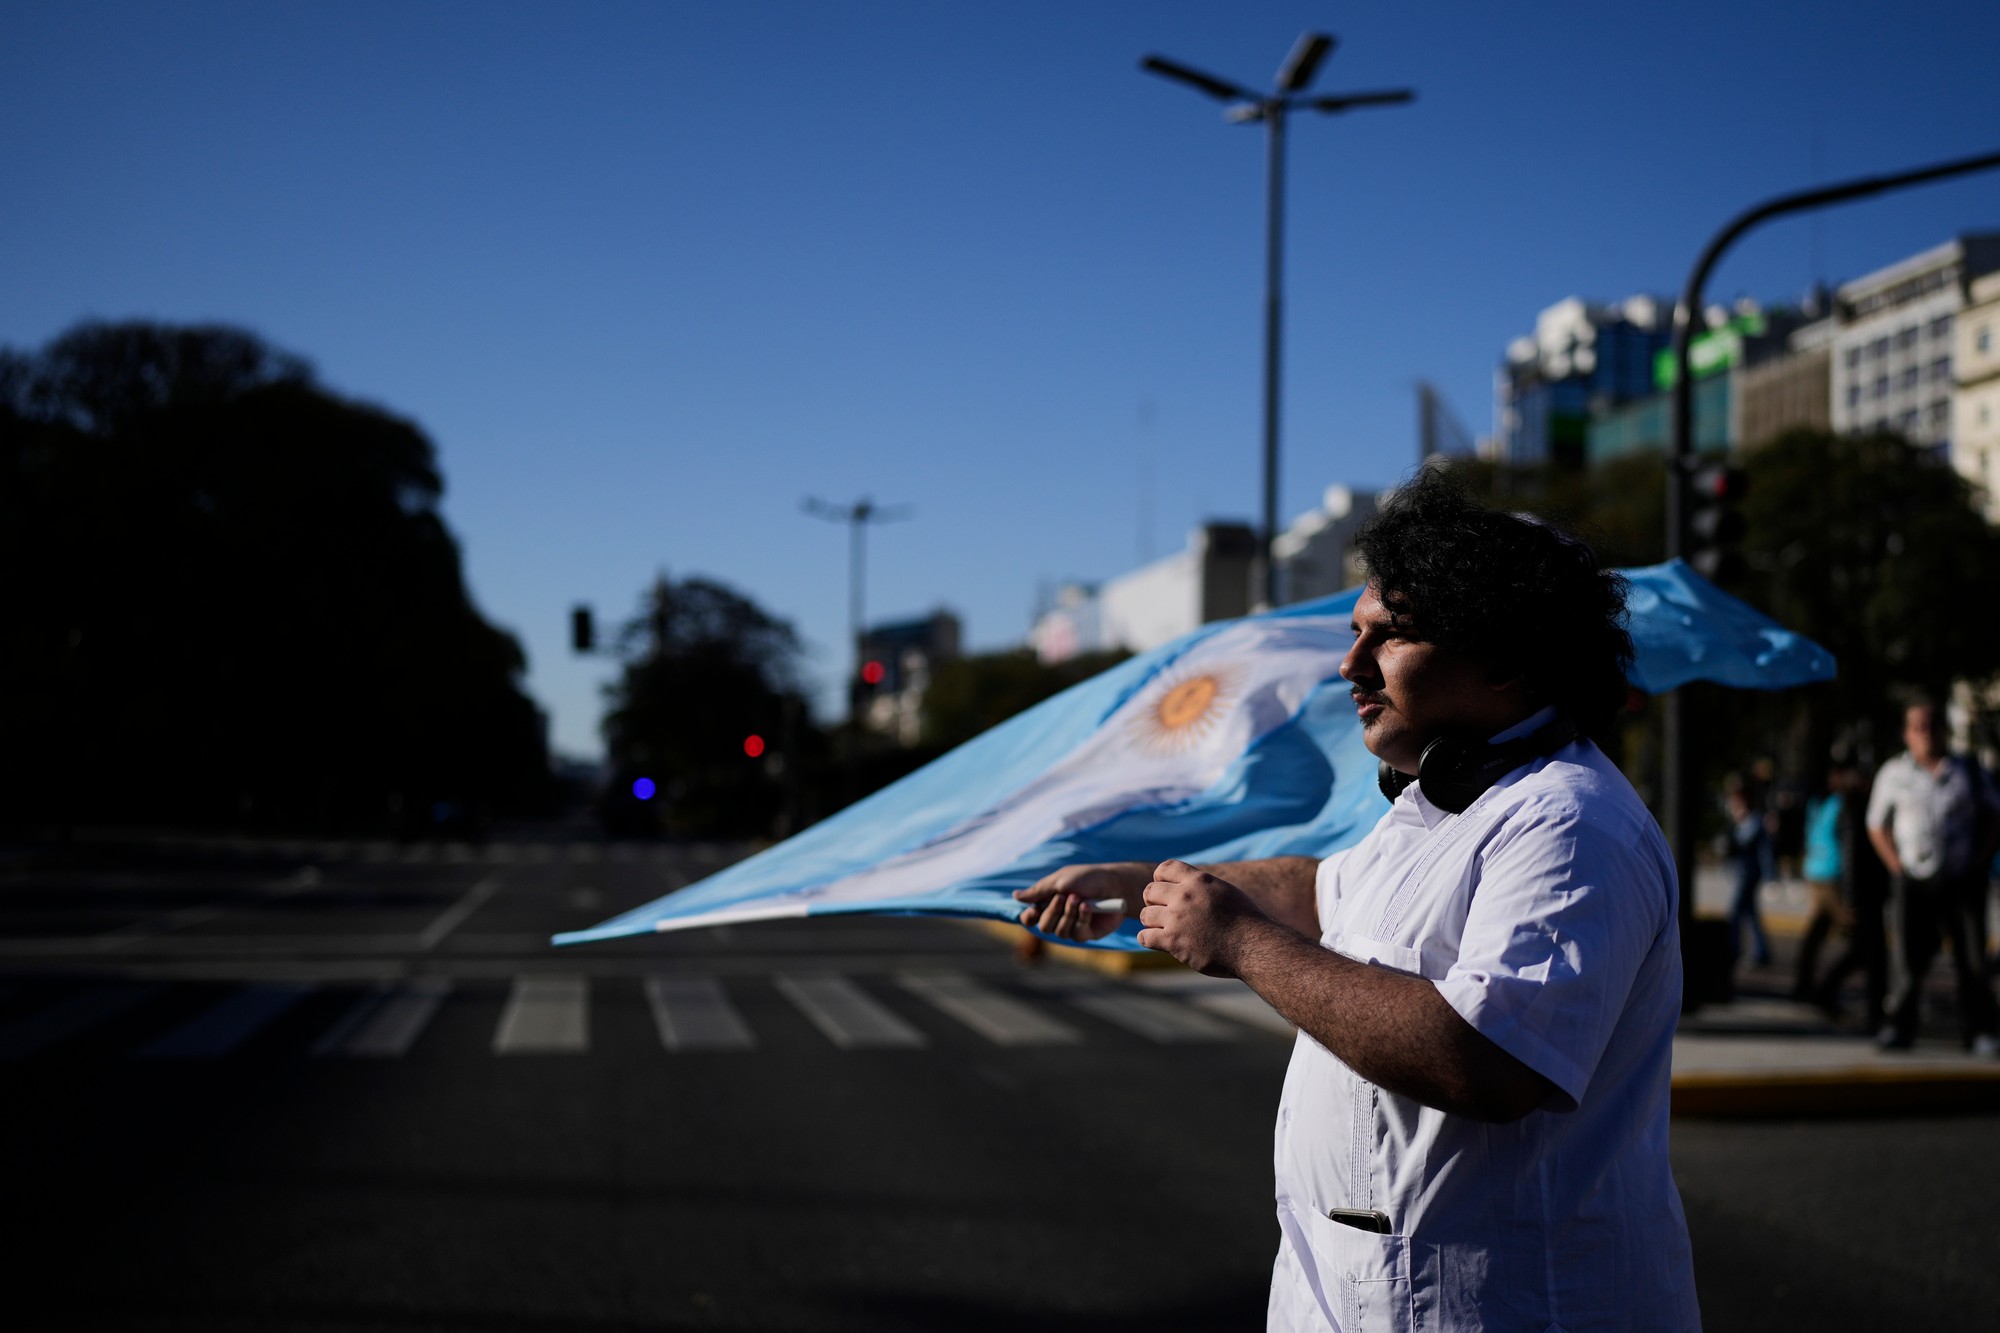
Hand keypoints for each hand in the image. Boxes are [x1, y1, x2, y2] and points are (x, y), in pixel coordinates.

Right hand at [1014, 863, 1148, 941]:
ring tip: (1079, 899)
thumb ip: (1038, 891)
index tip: (1034, 910)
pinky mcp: (1087, 933)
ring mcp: (1073, 926)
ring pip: (1060, 932)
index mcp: (1049, 903)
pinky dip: (1081, 919)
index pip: (1030, 919)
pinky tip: (1088, 907)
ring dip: (1068, 914)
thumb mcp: (1060, 880)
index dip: (1029, 918)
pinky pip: (1077, 934)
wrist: (1115, 884)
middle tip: (1064, 896)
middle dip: (1052, 911)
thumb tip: (1015, 896)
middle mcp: (1059, 917)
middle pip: (1043, 927)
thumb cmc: (1087, 878)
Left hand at [1136, 859, 1270, 976]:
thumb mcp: (1225, 891)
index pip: (1164, 868)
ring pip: (1145, 915)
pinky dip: (1148, 939)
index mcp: (1198, 880)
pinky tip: (1159, 942)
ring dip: (1152, 923)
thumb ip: (1203, 887)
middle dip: (1154, 902)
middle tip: (1164, 914)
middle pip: (1149, 891)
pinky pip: (1144, 937)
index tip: (1165, 891)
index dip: (1160, 879)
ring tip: (1165, 930)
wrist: (1253, 946)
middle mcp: (1184, 895)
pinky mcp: (1173, 941)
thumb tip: (1189, 886)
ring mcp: (1177, 918)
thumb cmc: (1246, 922)